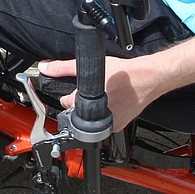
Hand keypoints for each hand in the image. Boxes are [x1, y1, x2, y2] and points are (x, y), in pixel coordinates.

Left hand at [37, 55, 159, 132]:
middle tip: (94, 91)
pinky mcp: (119, 126)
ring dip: (94, 110)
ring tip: (105, 95)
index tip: (76, 89)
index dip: (69, 94)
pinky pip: (106, 123)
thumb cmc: (125, 74)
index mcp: (87, 107)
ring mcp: (110, 125)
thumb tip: (46, 67)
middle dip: (82, 103)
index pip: (66, 104)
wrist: (149, 78)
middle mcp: (97, 120)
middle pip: (79, 113)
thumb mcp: (92, 67)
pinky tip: (113, 102)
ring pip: (92, 120)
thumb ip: (64, 68)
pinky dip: (107, 114)